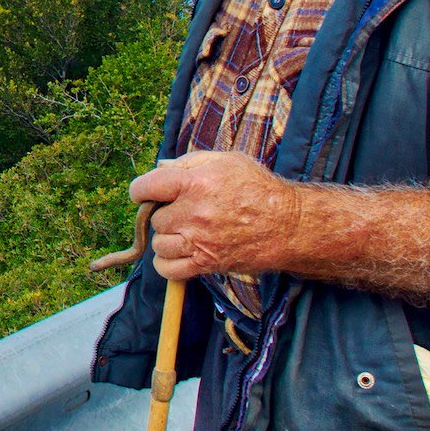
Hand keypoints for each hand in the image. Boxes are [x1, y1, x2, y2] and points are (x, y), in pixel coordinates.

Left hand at [127, 151, 302, 281]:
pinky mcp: (206, 264)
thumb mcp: (226, 160)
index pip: (146, 187)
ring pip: (159, 244)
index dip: (141, 190)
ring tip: (185, 232)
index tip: (145, 193)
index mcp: (195, 183)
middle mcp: (193, 213)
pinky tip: (180, 252)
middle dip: (165, 215)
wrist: (288, 225)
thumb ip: (189, 162)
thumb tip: (161, 169)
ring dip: (167, 239)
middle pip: (155, 219)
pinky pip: (167, 269)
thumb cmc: (258, 188)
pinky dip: (167, 263)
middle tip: (183, 212)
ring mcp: (199, 241)